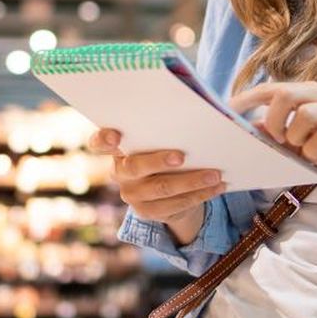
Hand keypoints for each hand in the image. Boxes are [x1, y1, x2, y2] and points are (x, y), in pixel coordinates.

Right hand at [87, 129, 223, 239]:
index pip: (99, 142)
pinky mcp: (147, 213)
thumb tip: (200, 105)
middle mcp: (119, 173)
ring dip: (192, 181)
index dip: (103, 139)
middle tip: (181, 156)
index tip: (116, 136)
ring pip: (162, 188)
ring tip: (215, 174)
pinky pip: (176, 205)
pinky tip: (218, 186)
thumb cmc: (163, 149)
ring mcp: (132, 195)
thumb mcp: (160, 137)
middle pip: (135, 167)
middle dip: (159, 161)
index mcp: (117, 149)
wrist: (165, 189)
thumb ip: (165, 125)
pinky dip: (200, 195)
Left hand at [228, 81, 316, 182]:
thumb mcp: (311, 138)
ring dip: (296, 138)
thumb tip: (251, 129)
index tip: (228, 109)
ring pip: (304, 115)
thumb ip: (284, 131)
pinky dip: (314, 151)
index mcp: (316, 93)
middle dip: (273, 120)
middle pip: (285, 95)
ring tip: (304, 149)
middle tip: (278, 138)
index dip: (249, 97)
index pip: (275, 87)